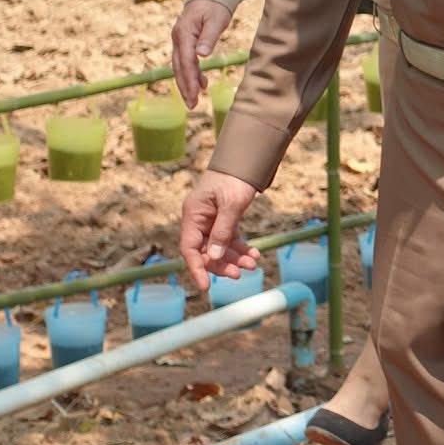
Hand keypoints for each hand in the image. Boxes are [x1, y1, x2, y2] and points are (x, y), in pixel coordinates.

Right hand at [171, 0, 233, 107]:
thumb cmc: (215, 6)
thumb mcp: (216, 19)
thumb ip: (209, 37)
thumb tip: (202, 54)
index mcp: (184, 33)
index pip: (186, 60)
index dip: (190, 78)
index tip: (195, 94)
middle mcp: (178, 38)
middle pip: (179, 67)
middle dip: (185, 87)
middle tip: (192, 105)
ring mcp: (179, 41)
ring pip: (180, 66)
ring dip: (186, 83)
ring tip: (194, 100)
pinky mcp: (184, 43)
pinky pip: (185, 62)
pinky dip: (191, 74)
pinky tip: (201, 84)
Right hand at [179, 170, 260, 292]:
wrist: (247, 158)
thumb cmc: (235, 177)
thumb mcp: (231, 204)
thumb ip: (222, 231)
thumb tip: (214, 257)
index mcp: (193, 214)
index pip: (189, 248)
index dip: (197, 268)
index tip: (205, 286)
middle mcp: (199, 219)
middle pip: (206, 251)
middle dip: (222, 264)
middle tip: (240, 273)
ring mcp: (212, 220)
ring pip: (220, 247)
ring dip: (235, 258)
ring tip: (253, 264)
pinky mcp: (225, 219)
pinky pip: (230, 239)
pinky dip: (241, 248)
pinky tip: (254, 254)